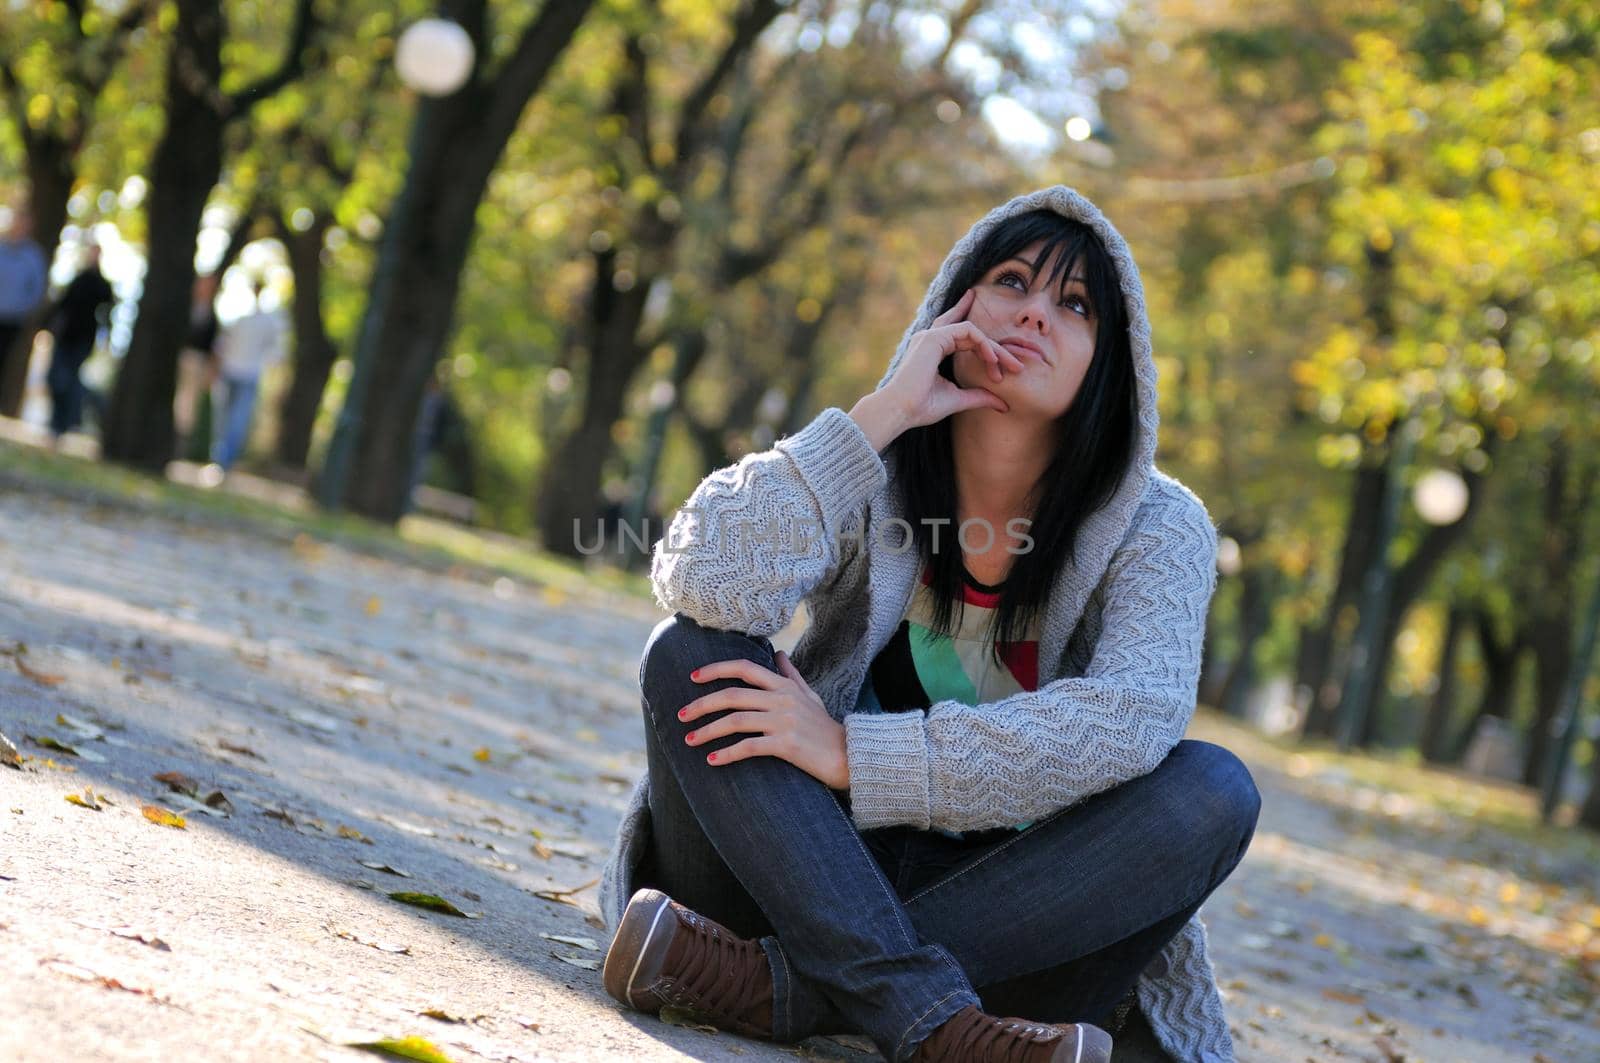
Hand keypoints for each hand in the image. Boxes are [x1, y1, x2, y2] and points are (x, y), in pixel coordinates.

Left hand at [678, 650, 848, 790]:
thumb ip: (791, 675)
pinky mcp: (787, 745)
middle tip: (681, 715)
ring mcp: (784, 721)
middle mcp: (782, 699)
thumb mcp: (811, 696)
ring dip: (708, 731)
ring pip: (736, 721)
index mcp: (785, 686)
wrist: (850, 755)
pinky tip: (712, 760)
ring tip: (689, 740)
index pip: (744, 668)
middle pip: (732, 695)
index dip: (716, 669)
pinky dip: (728, 753)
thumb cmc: (827, 727)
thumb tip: (778, 653)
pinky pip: (749, 747)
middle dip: (702, 704)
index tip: (693, 677)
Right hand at [876, 286, 1024, 430]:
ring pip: (973, 331)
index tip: (1004, 365)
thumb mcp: (958, 399)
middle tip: (1017, 365)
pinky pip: (968, 331)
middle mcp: (930, 339)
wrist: (901, 411)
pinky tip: (993, 361)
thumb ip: (979, 396)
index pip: (962, 336)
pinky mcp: (934, 338)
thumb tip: (1004, 404)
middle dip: (996, 348)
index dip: (985, 345)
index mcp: (932, 349)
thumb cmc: (922, 407)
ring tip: (1009, 366)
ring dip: (993, 349)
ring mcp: (931, 336)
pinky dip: (984, 344)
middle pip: (971, 334)